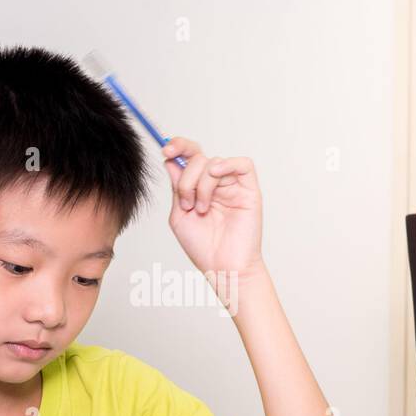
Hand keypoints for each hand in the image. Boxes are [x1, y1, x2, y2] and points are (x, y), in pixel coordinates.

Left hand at [161, 136, 263, 282]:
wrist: (223, 268)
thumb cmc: (203, 247)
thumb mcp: (179, 215)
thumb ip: (176, 187)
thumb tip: (171, 160)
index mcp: (198, 187)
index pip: (189, 156)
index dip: (178, 147)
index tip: (166, 150)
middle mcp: (216, 184)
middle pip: (199, 157)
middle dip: (186, 177)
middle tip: (185, 201)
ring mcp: (233, 186)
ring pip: (214, 163)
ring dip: (201, 184)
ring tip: (201, 209)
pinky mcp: (250, 191)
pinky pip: (243, 164)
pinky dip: (227, 165)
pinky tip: (216, 177)